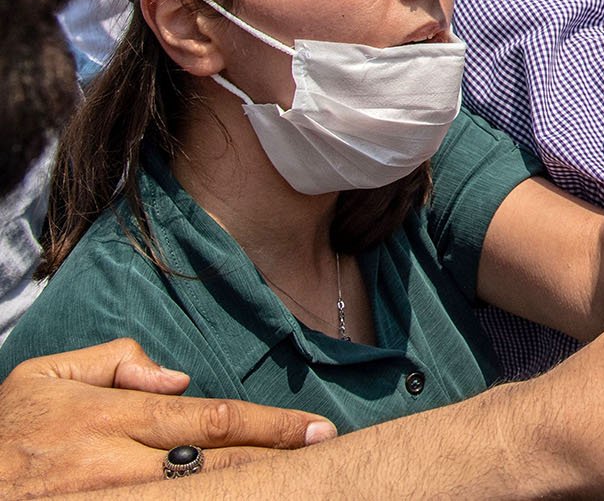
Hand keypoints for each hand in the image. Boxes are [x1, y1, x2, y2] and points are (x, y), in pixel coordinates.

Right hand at [0, 338, 335, 495]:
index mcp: (118, 419)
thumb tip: (174, 377)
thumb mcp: (46, 375)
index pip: (212, 419)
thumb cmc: (5, 434)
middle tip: (328, 455)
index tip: (313, 429)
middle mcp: (124, 465)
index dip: (267, 426)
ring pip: (201, 497)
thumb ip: (113, 361)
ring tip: (304, 483)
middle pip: (219, 463)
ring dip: (252, 489)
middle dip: (277, 459)